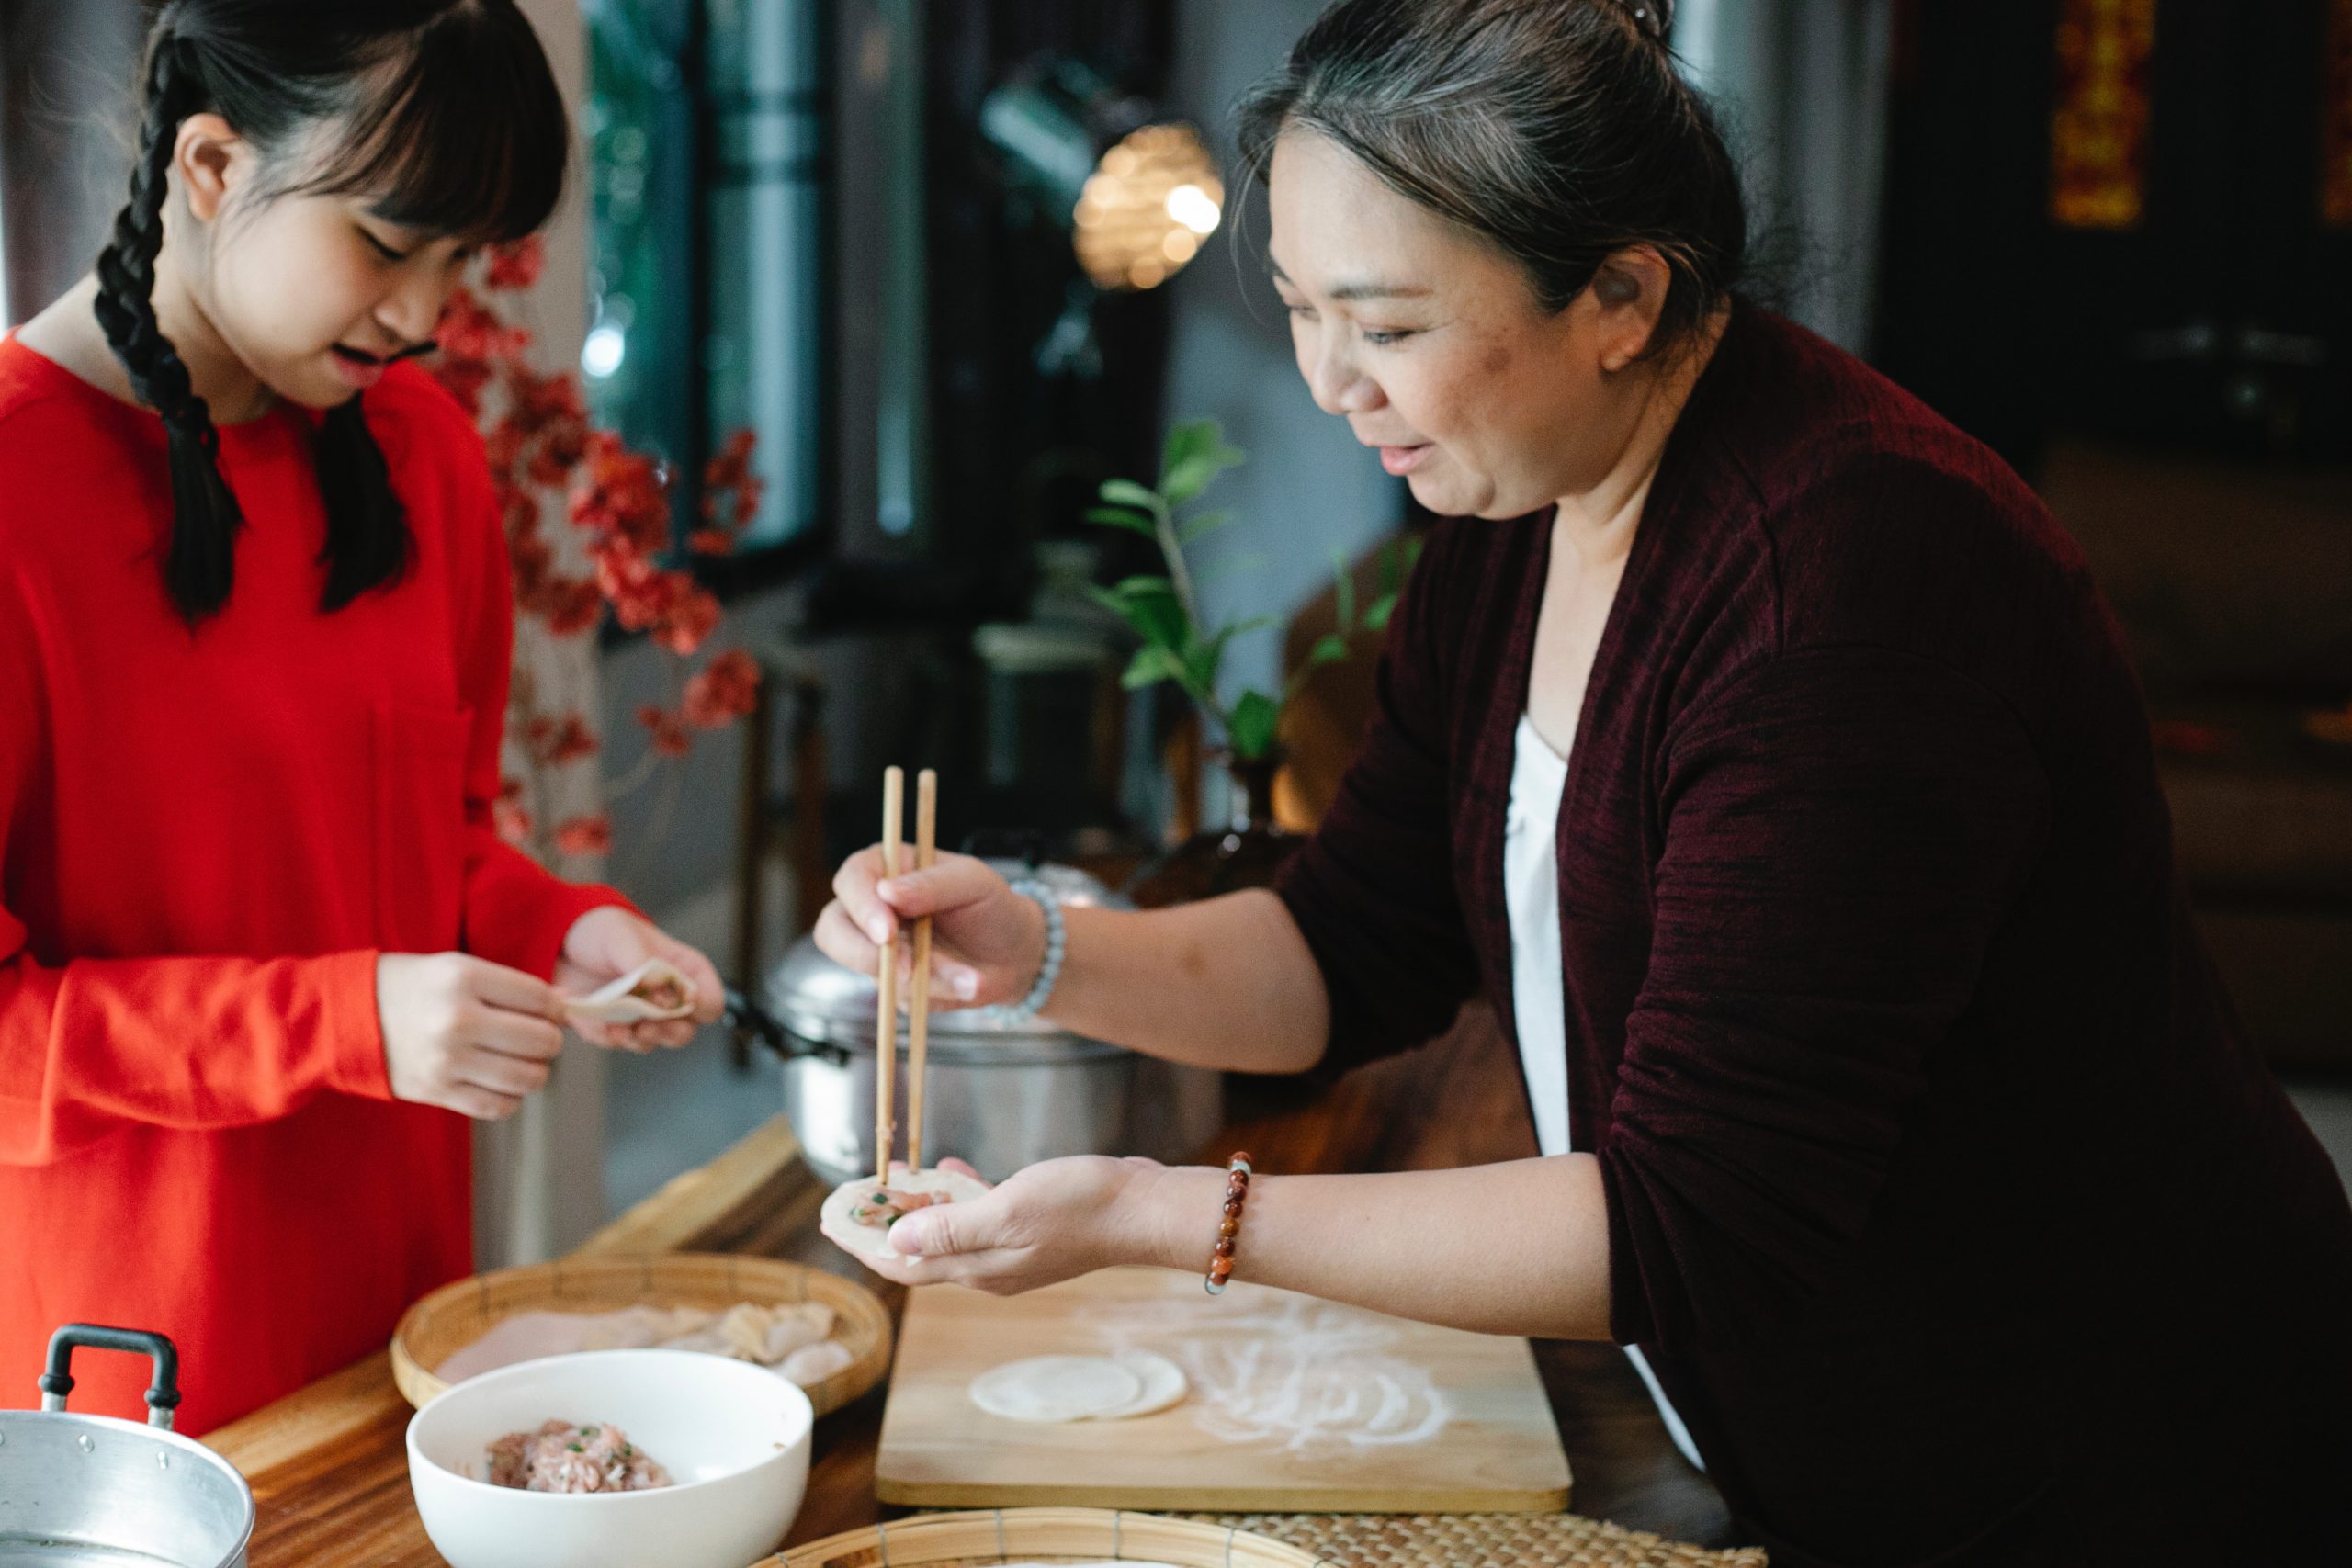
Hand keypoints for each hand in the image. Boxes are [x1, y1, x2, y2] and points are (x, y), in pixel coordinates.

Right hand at [376, 953, 566, 1119]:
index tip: (549, 1012)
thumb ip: (510, 986)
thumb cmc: (410, 987)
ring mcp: (447, 1060)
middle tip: (537, 1038)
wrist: (345, 1017)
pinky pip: (498, 1106)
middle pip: (540, 1040)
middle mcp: (457, 1019)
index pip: (539, 998)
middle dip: (549, 1041)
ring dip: (535, 1072)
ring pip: (527, 1077)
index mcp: (463, 978)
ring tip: (521, 1062)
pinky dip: (510, 1098)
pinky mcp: (437, 1092)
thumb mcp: (456, 968)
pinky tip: (500, 1082)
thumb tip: (565, 1005)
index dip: (555, 1008)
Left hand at [556, 905, 724, 1051]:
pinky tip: (597, 1021)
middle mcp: (667, 997)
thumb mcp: (622, 936)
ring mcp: (641, 1015)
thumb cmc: (603, 930)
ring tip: (617, 1026)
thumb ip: (642, 962)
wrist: (560, 943)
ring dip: (635, 1038)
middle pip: (685, 1031)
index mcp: (684, 970)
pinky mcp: (615, 1027)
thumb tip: (659, 987)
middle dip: (666, 1032)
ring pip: (652, 1042)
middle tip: (646, 1025)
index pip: (710, 1000)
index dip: (699, 1008)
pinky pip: (617, 1042)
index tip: (675, 1002)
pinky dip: (607, 1036)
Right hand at [816, 848, 1045, 1009]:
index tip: (887, 931)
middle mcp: (871, 908)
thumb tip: (887, 891)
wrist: (1014, 954)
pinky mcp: (892, 985)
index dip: (861, 906)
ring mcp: (877, 949)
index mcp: (886, 868)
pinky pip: (897, 997)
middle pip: (833, 930)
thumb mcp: (974, 882)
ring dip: (920, 979)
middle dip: (866, 954)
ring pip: (868, 971)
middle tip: (905, 969)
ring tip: (969, 978)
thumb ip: (932, 883)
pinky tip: (965, 984)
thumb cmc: (992, 906)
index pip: (851, 879)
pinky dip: (934, 994)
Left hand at [857, 1154, 1167, 1294]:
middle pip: (919, 1252)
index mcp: (978, 1270)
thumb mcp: (1007, 1211)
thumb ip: (950, 1230)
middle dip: (881, 1226)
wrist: (1143, 1209)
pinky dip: (957, 1196)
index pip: (902, 1265)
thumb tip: (893, 1244)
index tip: (830, 1219)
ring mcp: (1013, 1250)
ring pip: (948, 1233)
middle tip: (853, 1194)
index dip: (862, 1243)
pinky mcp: (1032, 1230)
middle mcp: (990, 1268)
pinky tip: (953, 1169)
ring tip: (894, 1177)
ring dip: (917, 1209)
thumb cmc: (1080, 1206)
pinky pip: (979, 1217)